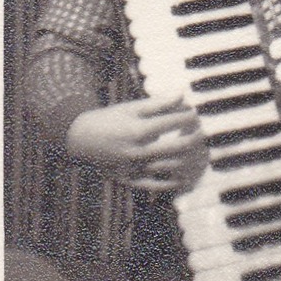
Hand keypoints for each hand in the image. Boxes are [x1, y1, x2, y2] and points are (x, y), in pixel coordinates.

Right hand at [66, 94, 208, 192]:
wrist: (78, 139)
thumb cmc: (108, 119)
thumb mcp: (131, 108)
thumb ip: (158, 103)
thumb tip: (183, 95)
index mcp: (138, 130)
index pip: (174, 122)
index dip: (189, 117)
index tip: (195, 114)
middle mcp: (138, 151)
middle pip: (178, 147)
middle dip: (195, 139)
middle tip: (202, 133)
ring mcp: (134, 168)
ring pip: (171, 167)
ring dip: (189, 160)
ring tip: (198, 152)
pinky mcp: (129, 180)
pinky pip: (154, 186)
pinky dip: (171, 183)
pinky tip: (183, 178)